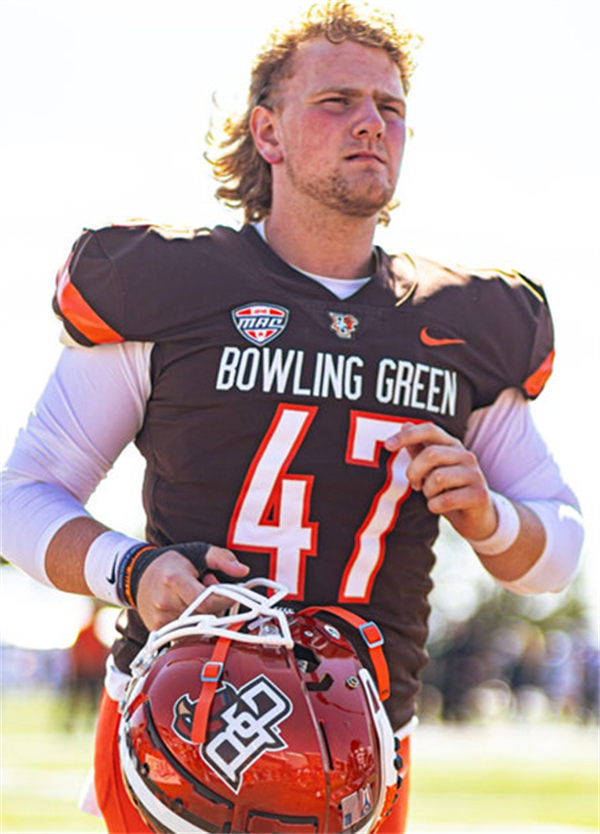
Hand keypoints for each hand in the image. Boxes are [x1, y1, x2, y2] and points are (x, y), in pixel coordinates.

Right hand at [136, 545, 248, 630]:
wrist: (138, 574)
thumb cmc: (172, 562)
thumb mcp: (199, 552)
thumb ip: (222, 558)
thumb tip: (243, 571)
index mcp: (174, 580)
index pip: (207, 601)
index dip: (225, 599)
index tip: (233, 594)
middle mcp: (164, 602)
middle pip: (204, 615)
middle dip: (215, 605)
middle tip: (210, 589)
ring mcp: (160, 618)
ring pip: (197, 626)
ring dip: (205, 615)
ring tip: (196, 597)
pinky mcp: (158, 630)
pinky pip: (186, 633)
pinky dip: (194, 624)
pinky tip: (188, 608)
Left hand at [384, 422, 496, 540]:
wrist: (475, 517)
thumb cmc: (449, 489)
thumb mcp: (431, 469)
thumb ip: (419, 449)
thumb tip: (405, 425)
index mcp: (452, 445)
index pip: (430, 430)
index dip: (407, 436)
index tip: (387, 445)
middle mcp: (466, 455)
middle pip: (430, 454)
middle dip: (414, 472)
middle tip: (415, 484)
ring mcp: (475, 474)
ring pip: (437, 478)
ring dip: (428, 491)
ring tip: (433, 495)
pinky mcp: (479, 494)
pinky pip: (445, 500)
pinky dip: (435, 506)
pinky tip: (439, 506)